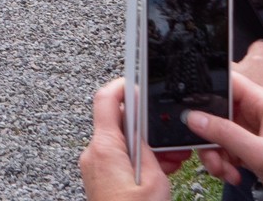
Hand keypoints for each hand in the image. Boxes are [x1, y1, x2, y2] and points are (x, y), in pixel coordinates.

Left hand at [78, 79, 176, 200]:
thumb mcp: (153, 179)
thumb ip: (148, 148)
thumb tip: (144, 127)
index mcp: (104, 148)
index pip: (106, 99)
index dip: (123, 86)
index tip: (138, 82)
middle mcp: (94, 154)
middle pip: (118, 122)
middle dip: (146, 127)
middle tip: (168, 140)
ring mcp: (95, 166)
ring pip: (122, 142)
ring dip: (146, 147)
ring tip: (168, 161)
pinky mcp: (100, 177)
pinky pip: (119, 157)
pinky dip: (138, 159)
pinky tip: (157, 170)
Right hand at [185, 56, 262, 198]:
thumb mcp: (260, 153)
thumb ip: (226, 134)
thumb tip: (196, 118)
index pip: (230, 83)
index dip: (208, 92)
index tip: (192, 109)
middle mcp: (259, 114)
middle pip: (219, 112)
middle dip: (210, 134)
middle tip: (210, 152)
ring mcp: (254, 132)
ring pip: (219, 133)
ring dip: (216, 153)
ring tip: (223, 169)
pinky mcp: (251, 149)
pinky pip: (225, 148)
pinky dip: (223, 163)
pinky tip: (232, 173)